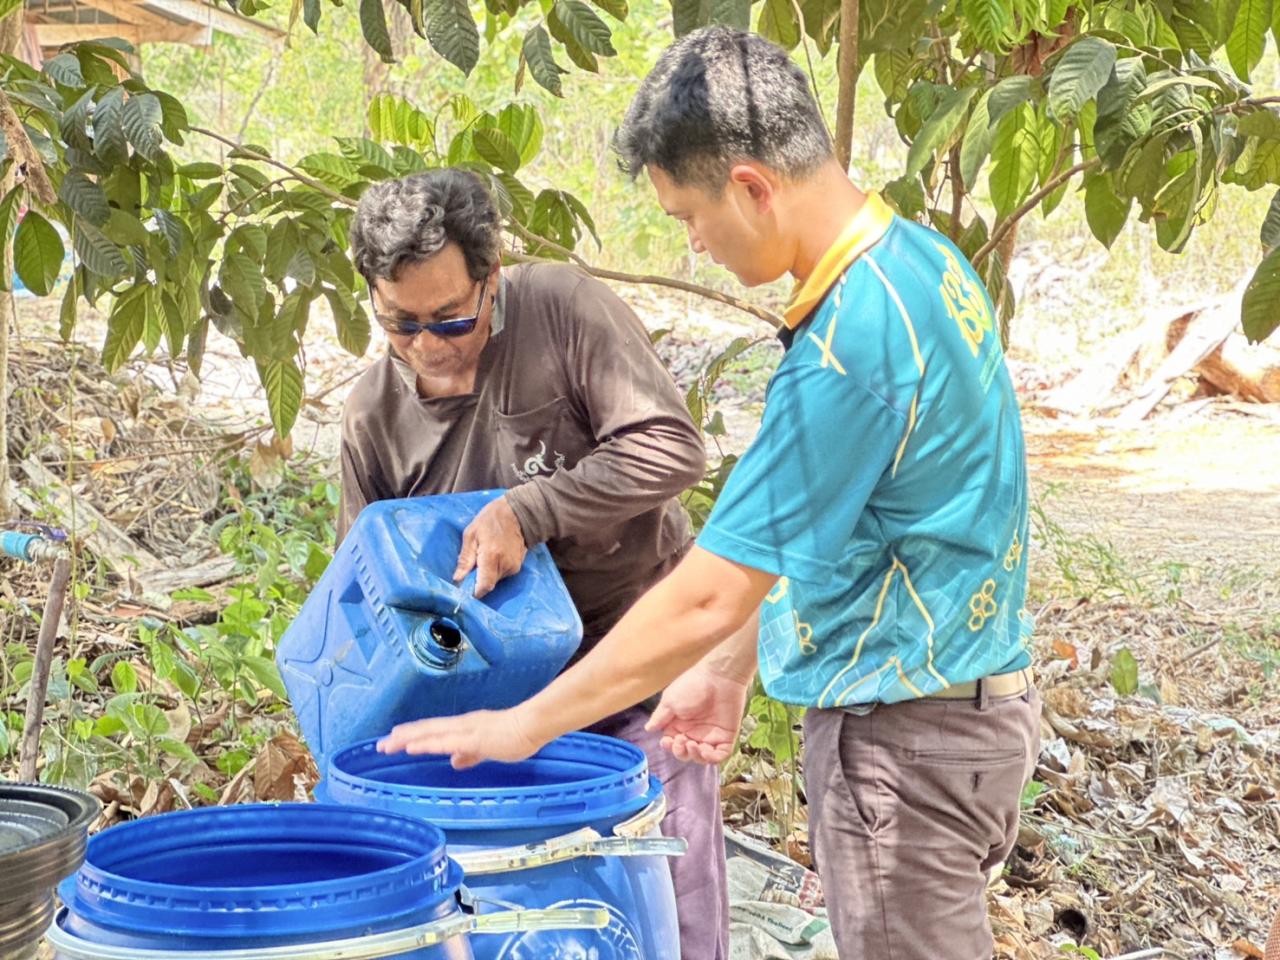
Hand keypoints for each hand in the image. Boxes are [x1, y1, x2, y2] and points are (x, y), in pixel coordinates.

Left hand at [377, 708, 542, 768]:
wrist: (532, 725)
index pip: (433, 730)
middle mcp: (460, 725)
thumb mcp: (488, 747)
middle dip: (402, 738)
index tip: (394, 740)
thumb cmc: (515, 734)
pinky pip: (444, 742)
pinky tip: (412, 747)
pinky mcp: (472, 738)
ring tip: (388, 744)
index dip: (414, 735)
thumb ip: (471, 754)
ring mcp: (465, 730)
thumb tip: (455, 762)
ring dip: (408, 739)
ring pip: (430, 734)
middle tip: (379, 745)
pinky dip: (426, 744)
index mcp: (465, 727)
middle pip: (426, 730)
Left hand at [454, 497, 527, 598]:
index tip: (465, 587)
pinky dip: (494, 569)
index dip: (473, 592)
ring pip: (494, 580)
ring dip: (486, 574)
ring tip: (484, 556)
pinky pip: (502, 574)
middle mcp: (505, 565)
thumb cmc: (491, 519)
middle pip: (488, 584)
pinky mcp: (518, 566)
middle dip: (478, 579)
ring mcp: (513, 567)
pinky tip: (493, 555)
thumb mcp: (471, 534)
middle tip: (472, 565)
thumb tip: (457, 578)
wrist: (518, 512)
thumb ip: (465, 558)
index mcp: (491, 556)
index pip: (484, 587)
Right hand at [645, 665, 751, 764]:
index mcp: (679, 724)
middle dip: (680, 752)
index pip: (672, 743)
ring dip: (694, 756)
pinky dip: (711, 758)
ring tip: (693, 744)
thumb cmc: (693, 685)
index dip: (669, 747)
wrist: (719, 677)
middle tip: (682, 740)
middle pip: (685, 753)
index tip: (668, 741)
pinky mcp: (726, 736)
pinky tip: (705, 750)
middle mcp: (694, 731)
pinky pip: (719, 756)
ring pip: (701, 758)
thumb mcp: (670, 701)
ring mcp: (710, 735)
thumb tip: (648, 728)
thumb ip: (660, 717)